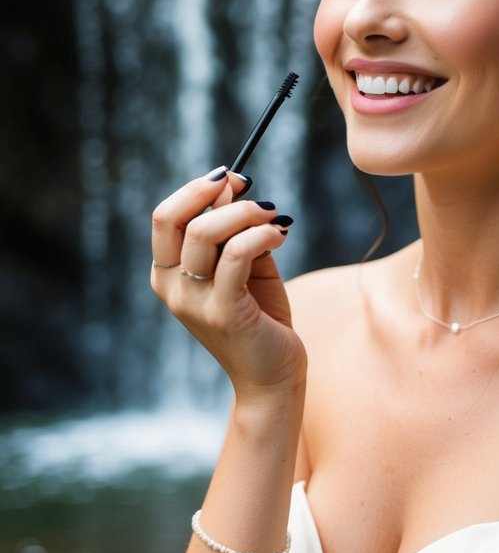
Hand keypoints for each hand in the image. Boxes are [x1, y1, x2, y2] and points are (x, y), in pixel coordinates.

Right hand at [150, 167, 305, 396]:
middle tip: (252, 189)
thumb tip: (229, 181)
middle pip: (175, 219)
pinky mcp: (223, 313)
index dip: (196, 189)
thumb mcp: (243, 265)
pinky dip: (261, 235)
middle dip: (214, 193)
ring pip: (205, 233)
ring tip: (273, 217)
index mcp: (168, 274)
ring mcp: (194, 303)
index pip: (164, 217)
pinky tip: (280, 235)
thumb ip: (232, 229)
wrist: (271, 375)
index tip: (231, 177)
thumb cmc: (259, 316)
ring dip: (245, 213)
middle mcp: (172, 288)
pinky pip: (236, 255)